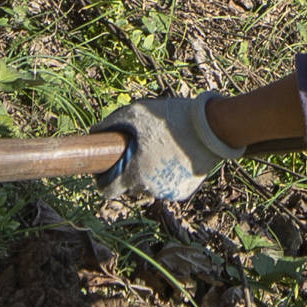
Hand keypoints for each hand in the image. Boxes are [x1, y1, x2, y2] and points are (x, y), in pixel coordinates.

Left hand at [95, 91, 236, 204]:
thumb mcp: (135, 114)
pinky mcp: (184, 192)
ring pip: (149, 187)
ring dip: (149, 175)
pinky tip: (174, 157)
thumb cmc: (169, 119)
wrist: (211, 128)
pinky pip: (167, 186)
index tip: (106, 171)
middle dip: (129, 174)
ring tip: (159, 151)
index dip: (104, 181)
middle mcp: (149, 189)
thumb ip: (111, 124)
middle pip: (129, 188)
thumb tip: (94, 133)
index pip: (107, 192)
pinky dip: (166, 176)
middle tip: (138, 153)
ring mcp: (167, 192)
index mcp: (133, 173)